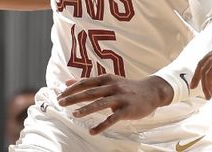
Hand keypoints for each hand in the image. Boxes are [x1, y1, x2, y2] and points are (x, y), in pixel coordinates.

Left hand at [57, 75, 171, 134]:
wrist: (151, 91)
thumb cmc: (127, 87)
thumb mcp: (109, 81)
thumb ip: (89, 82)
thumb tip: (68, 82)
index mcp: (106, 79)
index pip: (86, 82)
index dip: (72, 88)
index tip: (60, 94)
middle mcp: (112, 87)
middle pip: (90, 92)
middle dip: (74, 97)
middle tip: (61, 102)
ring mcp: (120, 98)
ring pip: (100, 103)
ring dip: (86, 109)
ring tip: (74, 114)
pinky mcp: (127, 109)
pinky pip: (112, 118)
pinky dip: (102, 126)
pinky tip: (92, 131)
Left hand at [190, 23, 211, 98]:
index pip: (207, 58)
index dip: (202, 68)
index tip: (201, 78)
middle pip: (201, 64)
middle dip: (196, 76)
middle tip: (193, 87)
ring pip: (204, 71)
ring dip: (204, 85)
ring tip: (208, 96)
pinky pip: (210, 72)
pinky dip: (208, 83)